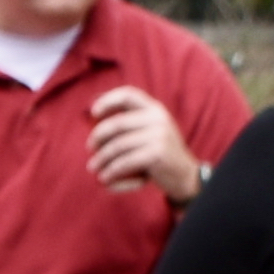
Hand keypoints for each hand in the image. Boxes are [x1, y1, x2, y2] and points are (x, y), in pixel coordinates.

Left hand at [88, 86, 201, 203]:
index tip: (93, 113)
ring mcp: (159, 135)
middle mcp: (158, 118)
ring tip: (93, 168)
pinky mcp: (157, 154)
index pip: (128, 94)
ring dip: (101, 159)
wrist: (184, 174)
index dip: (108, 100)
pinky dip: (111, 172)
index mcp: (154, 109)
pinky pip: (124, 162)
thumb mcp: (149, 133)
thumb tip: (93, 121)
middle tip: (90, 148)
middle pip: (117, 123)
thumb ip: (129, 125)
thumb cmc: (157, 154)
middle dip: (98, 136)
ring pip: (117, 146)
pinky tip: (104, 178)